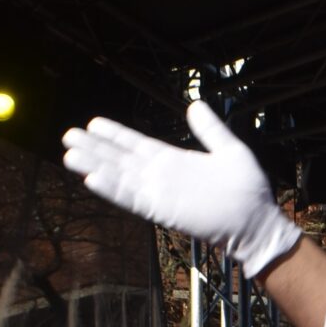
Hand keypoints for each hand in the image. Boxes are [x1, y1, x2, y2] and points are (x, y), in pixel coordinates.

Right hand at [62, 101, 302, 276]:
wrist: (257, 222)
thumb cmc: (248, 191)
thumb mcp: (231, 150)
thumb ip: (210, 130)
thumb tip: (195, 104)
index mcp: (175, 160)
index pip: (138, 144)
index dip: (115, 134)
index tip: (94, 123)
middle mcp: (162, 176)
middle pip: (121, 159)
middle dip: (95, 148)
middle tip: (68, 136)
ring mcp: (160, 193)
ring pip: (120, 177)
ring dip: (95, 166)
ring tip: (69, 155)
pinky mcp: (163, 210)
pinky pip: (133, 199)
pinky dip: (113, 189)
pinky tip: (92, 179)